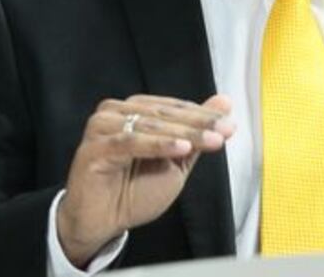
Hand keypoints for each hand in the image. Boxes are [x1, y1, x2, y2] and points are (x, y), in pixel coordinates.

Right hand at [56, 93, 233, 267]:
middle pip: (165, 114)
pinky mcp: (94, 148)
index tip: (230, 126)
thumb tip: (223, 102)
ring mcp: (103, 128)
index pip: (175, 108)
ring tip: (210, 141)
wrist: (103, 223)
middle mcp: (117, 113)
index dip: (204, 116)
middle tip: (224, 131)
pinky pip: (131, 143)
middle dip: (199, 124)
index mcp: (136, 110)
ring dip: (184, 134)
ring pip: (151, 125)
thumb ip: (196, 132)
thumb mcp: (176, 160)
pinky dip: (158, 145)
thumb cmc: (134, 192)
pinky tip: (181, 148)